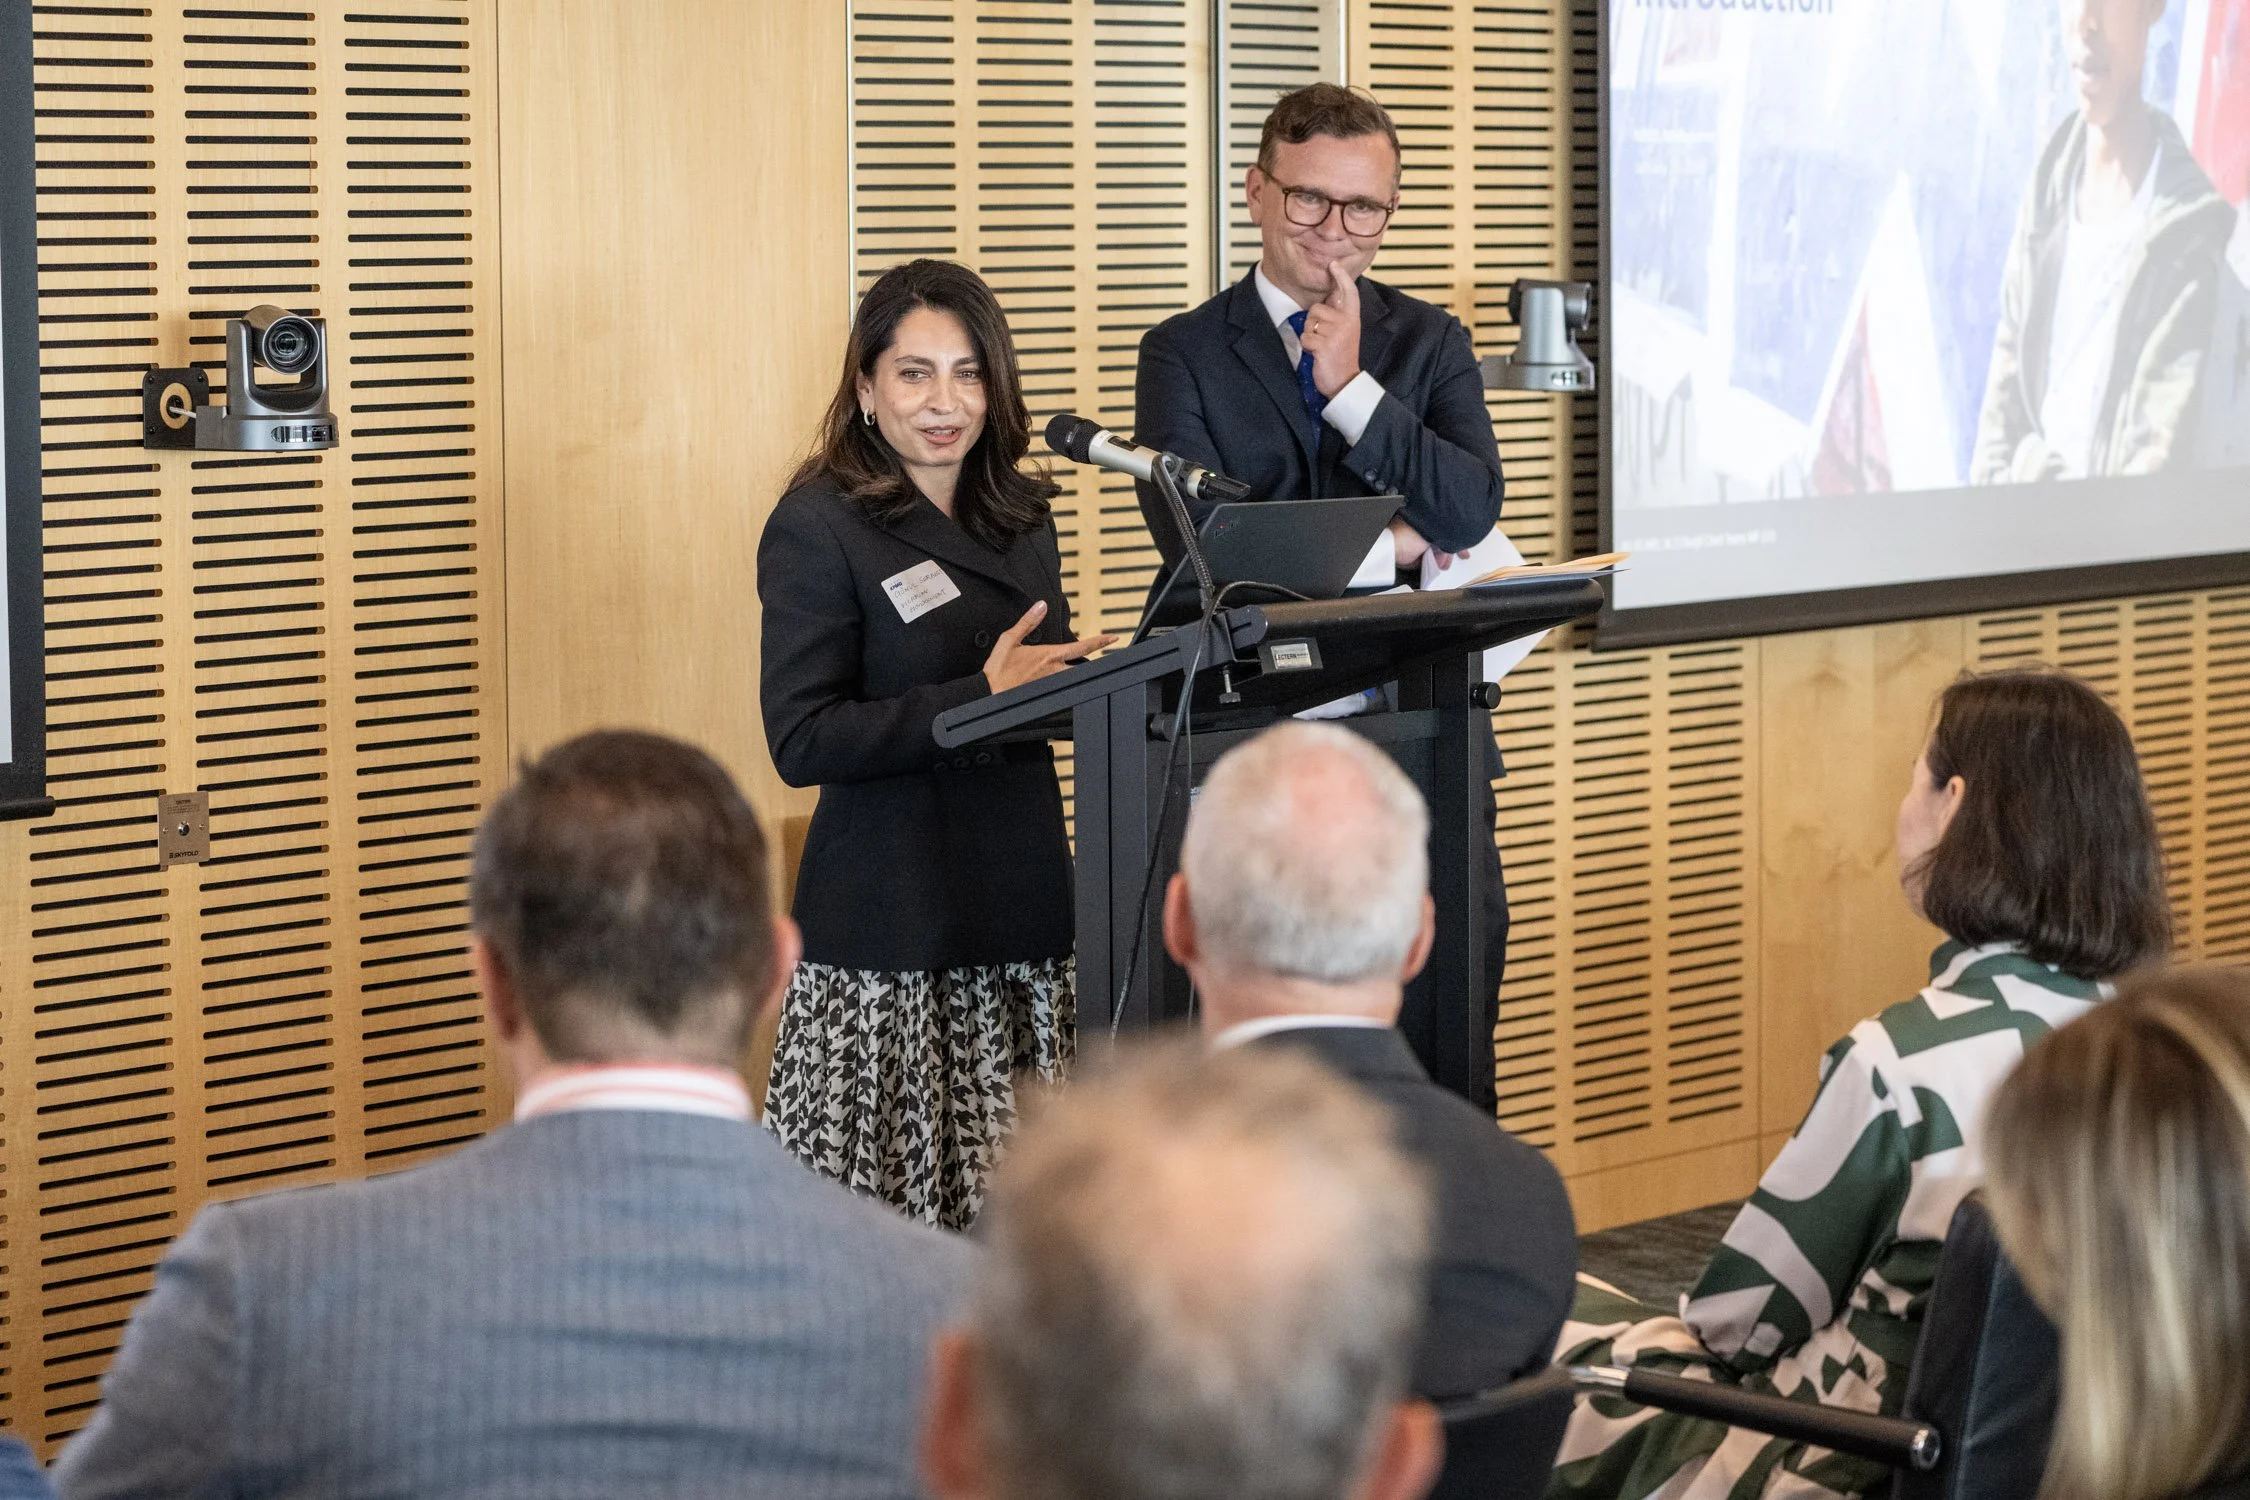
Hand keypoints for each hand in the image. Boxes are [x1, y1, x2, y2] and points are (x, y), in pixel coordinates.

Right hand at [982, 601, 1116, 695]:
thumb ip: (1028, 621)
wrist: (988, 693)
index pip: (1081, 646)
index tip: (1113, 637)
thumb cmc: (998, 669)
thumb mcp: (1010, 638)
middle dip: (1094, 662)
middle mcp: (1054, 671)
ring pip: (1075, 677)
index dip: (1100, 641)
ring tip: (1087, 667)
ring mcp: (1052, 684)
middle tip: (1104, 656)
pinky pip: (1062, 686)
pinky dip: (1066, 682)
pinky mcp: (1045, 693)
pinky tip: (1064, 681)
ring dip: (1081, 672)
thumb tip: (1041, 606)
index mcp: (1049, 655)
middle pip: (1084, 666)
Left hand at [1300, 261, 1362, 398]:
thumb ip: (1338, 314)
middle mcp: (1346, 322)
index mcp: (1352, 317)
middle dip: (1313, 323)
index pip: (1348, 292)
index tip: (1334, 264)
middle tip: (1324, 339)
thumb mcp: (1345, 331)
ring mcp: (1336, 333)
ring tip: (1322, 347)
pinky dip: (1307, 347)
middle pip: (1315, 309)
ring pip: (1308, 323)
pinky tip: (1318, 355)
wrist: (1345, 381)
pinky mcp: (1324, 345)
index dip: (1341, 276)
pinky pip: (1305, 338)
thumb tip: (1330, 295)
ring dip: (1310, 336)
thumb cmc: (1341, 356)